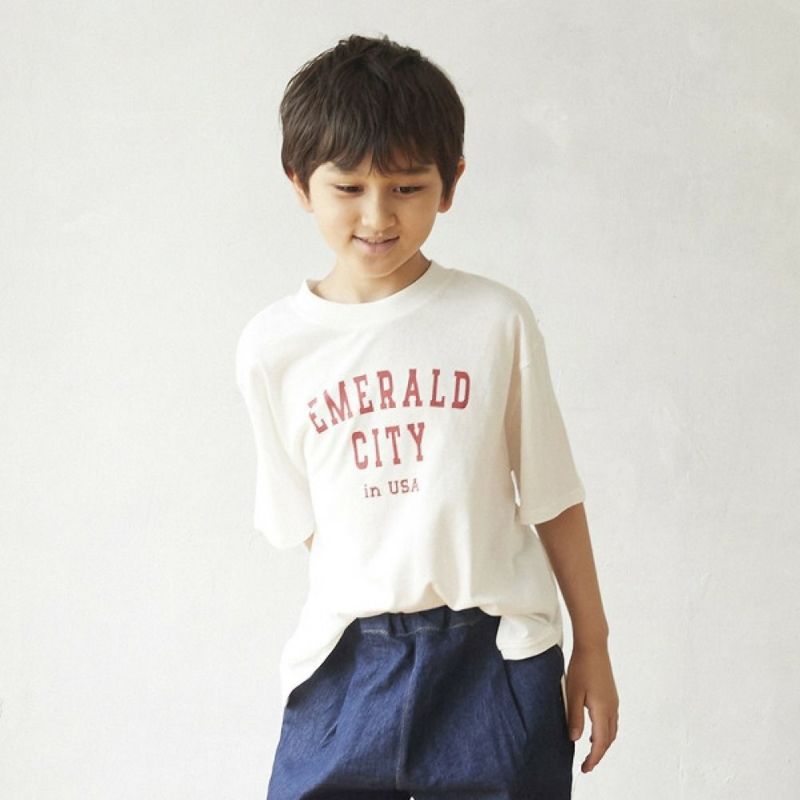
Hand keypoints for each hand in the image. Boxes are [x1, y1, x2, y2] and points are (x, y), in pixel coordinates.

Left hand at [565, 643, 618, 772]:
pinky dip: (604, 731)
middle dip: (599, 754)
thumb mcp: (573, 693)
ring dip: (602, 743)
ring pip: (611, 730)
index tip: (585, 769)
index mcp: (602, 710)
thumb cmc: (581, 667)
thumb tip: (574, 739)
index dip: (594, 758)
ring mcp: (613, 701)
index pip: (600, 742)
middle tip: (586, 765)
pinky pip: (611, 720)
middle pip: (608, 739)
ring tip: (589, 751)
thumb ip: (574, 717)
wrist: (593, 646)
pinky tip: (593, 730)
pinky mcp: (611, 695)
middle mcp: (612, 708)